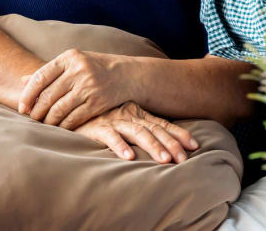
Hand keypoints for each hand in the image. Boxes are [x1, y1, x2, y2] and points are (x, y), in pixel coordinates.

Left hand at [17, 49, 131, 129]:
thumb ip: (49, 72)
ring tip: (44, 124)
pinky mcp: (97, 102)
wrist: (126, 75)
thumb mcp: (73, 63)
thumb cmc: (93, 68)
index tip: (22, 107)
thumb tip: (22, 81)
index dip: (28, 94)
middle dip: (37, 111)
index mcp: (69, 57)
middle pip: (48, 95)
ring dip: (49, 121)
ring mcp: (89, 86)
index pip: (40, 77)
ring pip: (59, 109)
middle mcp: (79, 70)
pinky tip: (60, 128)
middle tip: (32, 119)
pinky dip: (64, 126)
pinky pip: (74, 118)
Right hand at [73, 102, 197, 163]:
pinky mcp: (96, 127)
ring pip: (137, 133)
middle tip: (183, 158)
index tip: (195, 145)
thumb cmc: (99, 117)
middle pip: (154, 130)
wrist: (70, 106)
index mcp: (137, 113)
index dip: (179, 133)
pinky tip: (129, 157)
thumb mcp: (123, 120)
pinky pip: (110, 136)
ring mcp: (113, 120)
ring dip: (152, 146)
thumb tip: (164, 144)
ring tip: (164, 160)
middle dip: (171, 144)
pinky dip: (120, 146)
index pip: (162, 124)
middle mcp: (128, 115)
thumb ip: (140, 128)